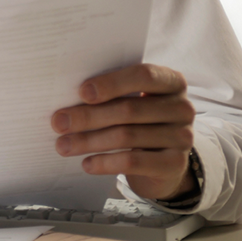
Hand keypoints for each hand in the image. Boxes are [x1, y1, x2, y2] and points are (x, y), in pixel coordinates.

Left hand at [50, 63, 196, 201]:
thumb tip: (68, 100)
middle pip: (128, 109)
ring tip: (63, 145)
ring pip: (126, 136)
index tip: (82, 92)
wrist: (165, 160)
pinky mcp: (175, 164)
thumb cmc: (140, 119)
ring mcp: (182, 137)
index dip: (112, 83)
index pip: (143, 75)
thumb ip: (112, 94)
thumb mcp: (133, 100)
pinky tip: (86, 163)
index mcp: (171, 81)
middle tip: (59, 122)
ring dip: (89, 141)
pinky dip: (105, 162)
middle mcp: (182, 107)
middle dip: (88, 116)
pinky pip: (133, 162)